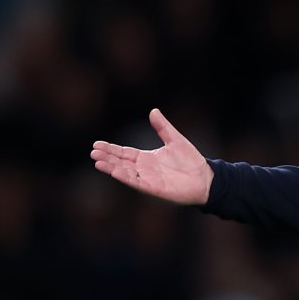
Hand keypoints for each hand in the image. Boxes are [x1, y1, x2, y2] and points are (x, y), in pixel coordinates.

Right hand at [90, 109, 213, 204]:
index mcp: (146, 158)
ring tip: (98, 162)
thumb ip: (163, 127)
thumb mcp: (175, 140)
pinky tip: (115, 172)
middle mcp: (144, 169)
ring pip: (126, 173)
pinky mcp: (155, 189)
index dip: (110, 149)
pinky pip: (138, 183)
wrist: (205, 178)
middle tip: (93, 152)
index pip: (124, 152)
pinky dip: (126, 178)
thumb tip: (153, 111)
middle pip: (120, 162)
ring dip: (112, 168)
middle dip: (107, 157)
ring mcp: (148, 179)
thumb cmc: (191, 161)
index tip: (96, 144)